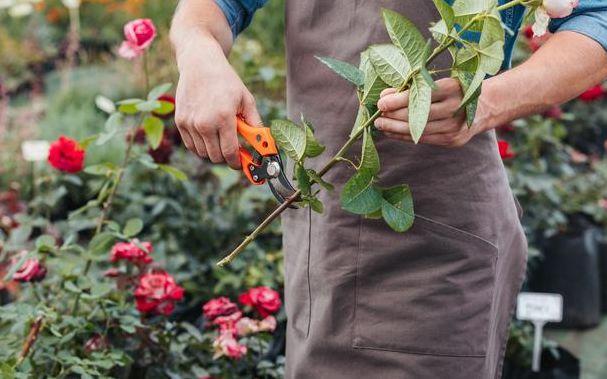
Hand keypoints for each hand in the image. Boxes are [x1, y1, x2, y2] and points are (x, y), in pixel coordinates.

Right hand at [174, 35, 261, 168]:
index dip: (237, 163)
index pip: (229, 153)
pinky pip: (191, 146)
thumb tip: (264, 144)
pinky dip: (201, 146)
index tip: (241, 163)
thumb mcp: (246, 100)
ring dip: (213, 151)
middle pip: (216, 157)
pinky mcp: (180, 122)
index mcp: (223, 118)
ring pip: (203, 153)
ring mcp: (190, 123)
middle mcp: (204, 123)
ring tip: (221, 138)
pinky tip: (209, 135)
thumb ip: (255, 124)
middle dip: (226, 157)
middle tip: (233, 150)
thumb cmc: (226, 82)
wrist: (200, 64)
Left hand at [374, 78, 484, 146]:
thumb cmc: (456, 90)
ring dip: (395, 129)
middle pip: (418, 115)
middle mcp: (456, 108)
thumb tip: (385, 95)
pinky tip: (392, 133)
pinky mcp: (452, 140)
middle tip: (377, 117)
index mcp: (453, 88)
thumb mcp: (439, 83)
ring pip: (418, 130)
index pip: (420, 95)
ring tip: (381, 125)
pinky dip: (405, 137)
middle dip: (393, 116)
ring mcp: (455, 127)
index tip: (381, 102)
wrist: (486, 106)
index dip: (398, 100)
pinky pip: (423, 139)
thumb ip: (413, 88)